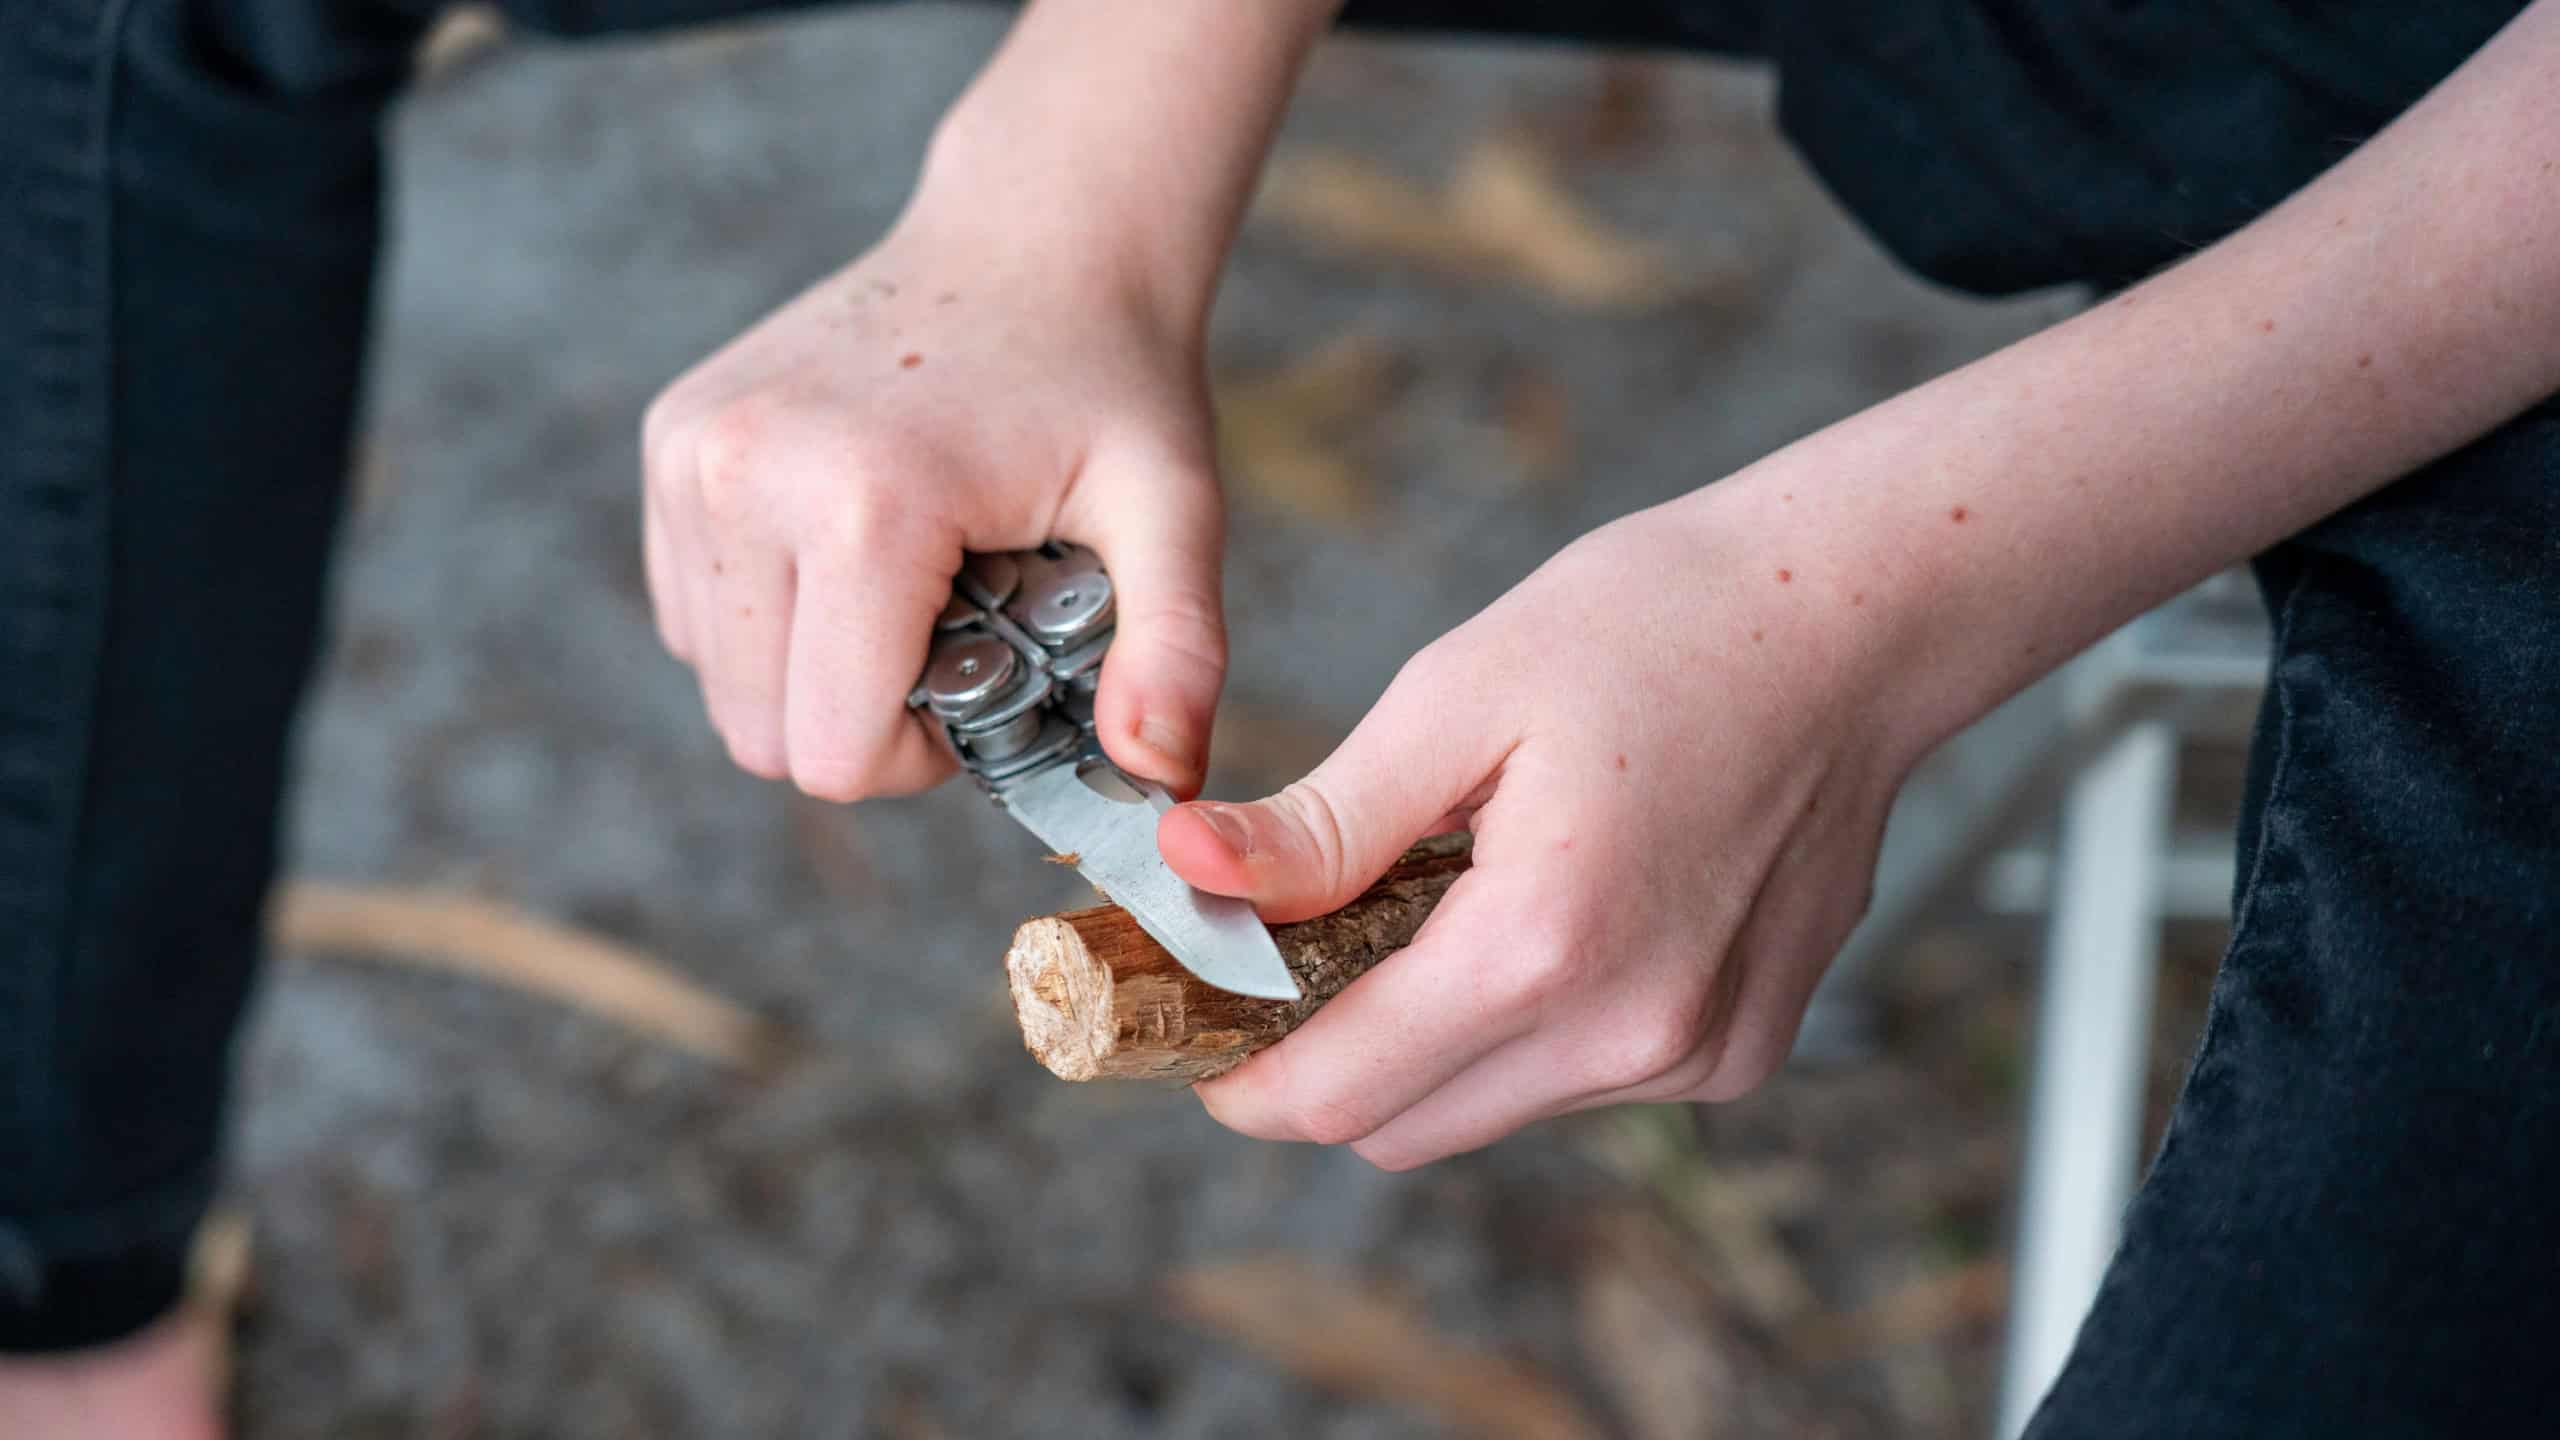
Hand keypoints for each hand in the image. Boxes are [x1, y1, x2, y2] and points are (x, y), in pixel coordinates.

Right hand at [640, 201, 1225, 798]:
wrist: (1036, 236)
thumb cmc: (1109, 382)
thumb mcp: (1175, 514)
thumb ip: (1176, 653)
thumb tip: (1161, 781)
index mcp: (863, 505)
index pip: (833, 754)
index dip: (919, 754)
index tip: (987, 672)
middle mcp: (745, 473)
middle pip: (761, 735)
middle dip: (864, 722)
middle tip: (954, 633)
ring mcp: (691, 451)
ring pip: (720, 682)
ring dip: (814, 671)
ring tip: (912, 581)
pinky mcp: (671, 438)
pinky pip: (692, 614)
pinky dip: (769, 618)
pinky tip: (854, 548)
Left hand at [1157, 485, 1920, 1167]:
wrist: (1865, 619)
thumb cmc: (1670, 623)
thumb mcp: (1460, 693)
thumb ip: (1323, 821)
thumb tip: (1191, 876)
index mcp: (1543, 945)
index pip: (1340, 1093)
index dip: (1242, 1075)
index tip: (1197, 1022)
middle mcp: (1631, 1034)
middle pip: (1402, 1126)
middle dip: (1324, 1061)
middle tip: (1290, 952)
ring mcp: (1697, 1054)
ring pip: (1487, 1108)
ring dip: (1428, 1040)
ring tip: (1437, 898)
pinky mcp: (1739, 1047)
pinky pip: (1578, 1078)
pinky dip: (1523, 1024)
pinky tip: (1542, 906)